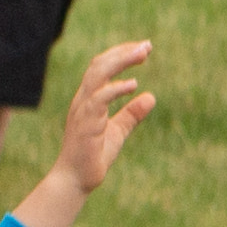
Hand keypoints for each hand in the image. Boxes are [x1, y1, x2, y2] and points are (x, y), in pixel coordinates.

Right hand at [25, 36, 157, 218]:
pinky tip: (133, 85)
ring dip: (120, 61)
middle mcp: (83, 100)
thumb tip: (151, 97)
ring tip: (142, 54)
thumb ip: (132, 114)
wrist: (76, 180)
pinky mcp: (86, 123)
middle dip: (123, 51)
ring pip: (97, 74)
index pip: (101, 66)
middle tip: (147, 46)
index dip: (121, 54)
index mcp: (88, 99)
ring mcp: (82, 110)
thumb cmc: (93, 156)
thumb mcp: (118, 131)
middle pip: (99, 64)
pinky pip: (99, 99)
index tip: (143, 48)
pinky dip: (115, 88)